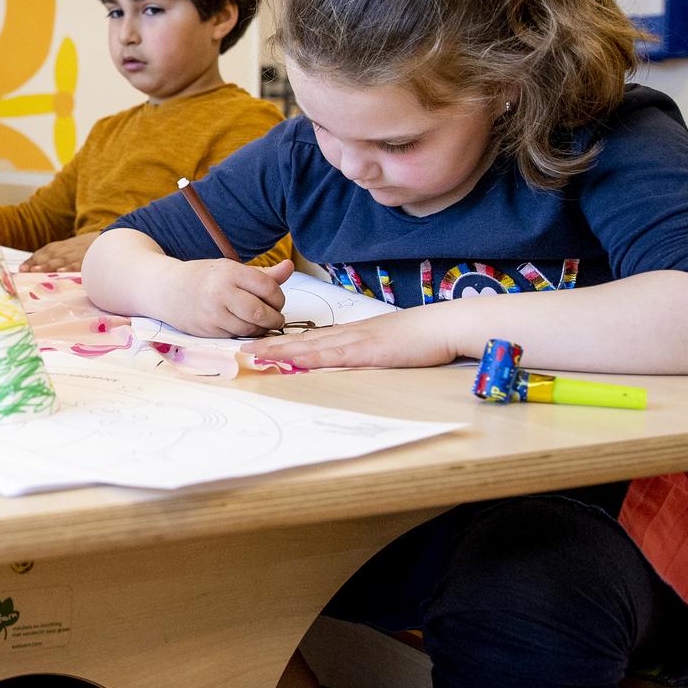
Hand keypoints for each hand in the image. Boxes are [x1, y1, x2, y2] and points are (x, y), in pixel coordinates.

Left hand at [21, 232, 96, 272]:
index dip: (32, 261)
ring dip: (49, 265)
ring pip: (61, 260)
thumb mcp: (57, 253)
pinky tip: (61, 272)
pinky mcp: (86, 261)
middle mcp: (63, 251)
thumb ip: (40, 260)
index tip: (22, 270)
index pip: (41, 254)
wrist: (98, 242)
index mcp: (55, 249)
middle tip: (29, 271)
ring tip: (38, 271)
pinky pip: (77, 265)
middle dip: (39, 264)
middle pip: (49, 257)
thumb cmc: (72, 253)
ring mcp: (74, 255)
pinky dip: (69, 268)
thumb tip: (21, 269)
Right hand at [174, 258, 294, 336]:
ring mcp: (213, 313)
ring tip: (260, 323)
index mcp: (230, 272)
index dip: (279, 297)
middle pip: (261, 313)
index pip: (268, 287)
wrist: (167, 290)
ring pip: (250, 329)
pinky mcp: (208, 330)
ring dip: (261, 329)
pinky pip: (236, 336)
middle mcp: (221, 292)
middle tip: (275, 317)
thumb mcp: (231, 269)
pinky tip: (243, 326)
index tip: (277, 300)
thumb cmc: (204, 278)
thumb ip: (262, 274)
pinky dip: (245, 334)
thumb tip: (289, 267)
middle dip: (274, 318)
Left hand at [244, 303, 459, 368]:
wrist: (444, 325)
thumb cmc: (422, 337)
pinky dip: (310, 358)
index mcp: (354, 334)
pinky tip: (292, 360)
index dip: (285, 343)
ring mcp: (357, 341)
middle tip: (243, 349)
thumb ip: (370, 353)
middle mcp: (349, 334)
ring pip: (311, 346)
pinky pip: (334, 355)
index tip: (261, 346)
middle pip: (303, 340)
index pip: (313, 339)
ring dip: (281, 350)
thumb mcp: (389, 345)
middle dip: (272, 346)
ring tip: (254, 353)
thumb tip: (354, 362)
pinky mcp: (368, 351)